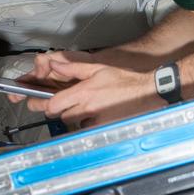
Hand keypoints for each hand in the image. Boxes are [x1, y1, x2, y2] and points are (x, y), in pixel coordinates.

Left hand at [24, 58, 161, 127]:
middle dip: (62, 111)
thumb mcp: (96, 68)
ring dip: (75, 118)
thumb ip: (73, 67)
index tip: (50, 103)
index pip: (54, 105)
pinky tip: (96, 115)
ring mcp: (96, 120)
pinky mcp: (104, 127)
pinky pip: (88, 129)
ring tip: (85, 109)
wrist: (145, 91)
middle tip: (67, 105)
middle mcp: (88, 108)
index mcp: (83, 92)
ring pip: (75, 124)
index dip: (49, 105)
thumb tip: (55, 65)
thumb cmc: (124, 79)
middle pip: (62, 117)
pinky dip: (89, 124)